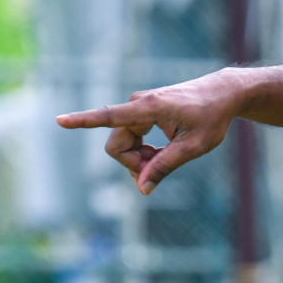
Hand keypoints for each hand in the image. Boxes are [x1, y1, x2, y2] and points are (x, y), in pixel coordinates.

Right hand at [56, 69, 247, 193]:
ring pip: (123, 144)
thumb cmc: (212, 118)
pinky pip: (131, 138)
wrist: (222, 94)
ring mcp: (138, 108)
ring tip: (165, 159)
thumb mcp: (194, 147)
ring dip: (140, 158)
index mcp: (149, 108)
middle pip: (117, 146)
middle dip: (134, 163)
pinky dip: (143, 151)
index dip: (83, 121)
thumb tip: (143, 188)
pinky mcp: (142, 112)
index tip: (59, 120)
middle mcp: (137, 104)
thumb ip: (166, 166)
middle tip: (160, 172)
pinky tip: (160, 153)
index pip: (109, 116)